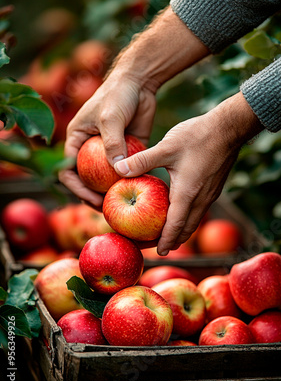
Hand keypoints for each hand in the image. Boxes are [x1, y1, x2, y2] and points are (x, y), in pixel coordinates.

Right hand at [59, 7, 208, 208]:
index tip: (90, 198)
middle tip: (107, 208)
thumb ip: (112, 144)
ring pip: (107, 178)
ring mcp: (110, 150)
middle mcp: (90, 148)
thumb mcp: (111, 118)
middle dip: (94, 195)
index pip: (68, 170)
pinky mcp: (128, 150)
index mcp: (77, 139)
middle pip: (87, 179)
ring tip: (122, 205)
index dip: (76, 188)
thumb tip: (117, 171)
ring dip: (113, 191)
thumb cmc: (118, 95)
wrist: (139, 81)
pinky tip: (139, 191)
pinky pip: (127, 170)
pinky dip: (131, 181)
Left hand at [113, 92, 263, 254]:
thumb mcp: (166, 147)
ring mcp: (210, 194)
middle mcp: (201, 199)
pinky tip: (178, 210)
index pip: (176, 226)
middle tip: (158, 247)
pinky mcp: (213, 187)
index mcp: (188, 194)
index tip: (158, 252)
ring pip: (194, 220)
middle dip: (172, 240)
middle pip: (187, 229)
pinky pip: (199, 210)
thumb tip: (119, 169)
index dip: (166, 241)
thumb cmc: (198, 136)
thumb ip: (142, 160)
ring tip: (168, 234)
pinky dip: (187, 217)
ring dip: (181, 230)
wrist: (229, 127)